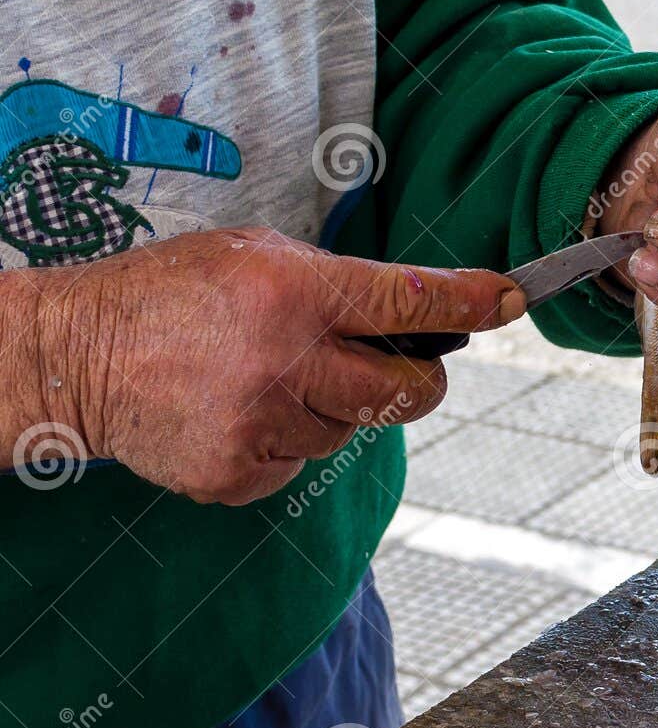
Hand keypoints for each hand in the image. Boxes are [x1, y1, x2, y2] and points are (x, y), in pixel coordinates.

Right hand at [22, 228, 523, 505]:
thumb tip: (420, 310)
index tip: (509, 299)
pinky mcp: (239, 473)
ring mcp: (263, 424)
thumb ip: (337, 283)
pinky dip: (287, 441)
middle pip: (409, 394)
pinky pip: (302, 463)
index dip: (471, 302)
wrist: (77, 356)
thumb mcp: (256, 255)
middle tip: (399, 366)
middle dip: (420, 381)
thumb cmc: (174, 294)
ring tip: (271, 377)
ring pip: (353, 430)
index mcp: (295, 292)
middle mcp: (287, 360)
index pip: (410, 301)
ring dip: (334, 407)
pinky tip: (241, 411)